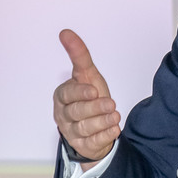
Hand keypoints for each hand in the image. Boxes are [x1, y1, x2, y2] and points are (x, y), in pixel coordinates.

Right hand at [52, 29, 120, 162]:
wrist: (95, 123)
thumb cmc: (89, 96)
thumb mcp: (87, 75)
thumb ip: (78, 55)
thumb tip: (65, 32)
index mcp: (62, 96)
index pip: (67, 95)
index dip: (80, 93)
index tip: (93, 90)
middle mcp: (64, 115)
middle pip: (76, 113)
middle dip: (94, 108)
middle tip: (110, 103)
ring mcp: (72, 132)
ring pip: (84, 129)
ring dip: (101, 122)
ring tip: (114, 116)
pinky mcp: (83, 145)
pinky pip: (92, 142)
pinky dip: (104, 136)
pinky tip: (114, 130)